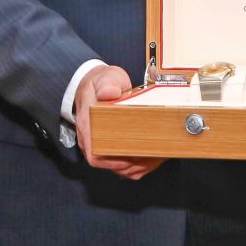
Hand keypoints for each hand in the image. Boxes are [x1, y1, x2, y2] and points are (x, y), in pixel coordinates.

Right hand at [73, 64, 164, 180]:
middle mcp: (92, 140)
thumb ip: (107, 83)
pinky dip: (141, 164)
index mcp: (88, 126)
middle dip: (134, 164)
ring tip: (158, 155)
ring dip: (140, 165)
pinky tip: (154, 156)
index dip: (113, 161)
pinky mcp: (112, 147)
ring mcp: (102, 145)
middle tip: (154, 154)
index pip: (95, 154)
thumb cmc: (100, 84)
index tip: (131, 157)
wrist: (97, 85)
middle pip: (111, 164)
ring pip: (121, 167)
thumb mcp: (105, 78)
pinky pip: (126, 164)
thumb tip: (109, 92)